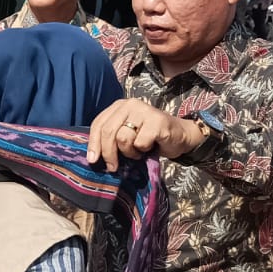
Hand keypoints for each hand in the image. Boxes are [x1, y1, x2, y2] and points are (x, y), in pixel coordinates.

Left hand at [85, 100, 205, 172]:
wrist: (180, 136)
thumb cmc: (149, 137)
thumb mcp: (127, 135)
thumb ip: (111, 138)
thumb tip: (93, 157)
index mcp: (119, 106)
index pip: (98, 124)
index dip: (93, 143)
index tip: (92, 160)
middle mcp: (130, 104)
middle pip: (108, 131)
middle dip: (108, 153)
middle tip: (112, 167)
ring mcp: (144, 111)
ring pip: (123, 138)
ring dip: (129, 152)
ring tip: (138, 151)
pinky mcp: (157, 121)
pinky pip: (140, 143)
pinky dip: (144, 150)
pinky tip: (150, 146)